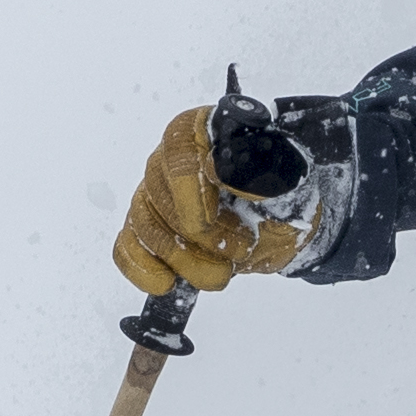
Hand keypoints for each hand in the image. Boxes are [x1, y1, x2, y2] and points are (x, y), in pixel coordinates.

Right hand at [113, 105, 314, 295]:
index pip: (178, 148)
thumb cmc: (283, 197)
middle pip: (162, 195)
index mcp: (204, 133)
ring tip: (222, 272)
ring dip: (186, 260)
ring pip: (146, 226)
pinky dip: (143, 268)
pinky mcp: (146, 229)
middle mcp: (170, 159)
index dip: (190, 187)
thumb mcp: (288, 183)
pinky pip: (127, 246)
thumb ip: (261, 171)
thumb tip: (219, 169)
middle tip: (243, 246)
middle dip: (203, 235)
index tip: (212, 217)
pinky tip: (166, 282)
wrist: (280, 230)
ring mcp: (153, 195)